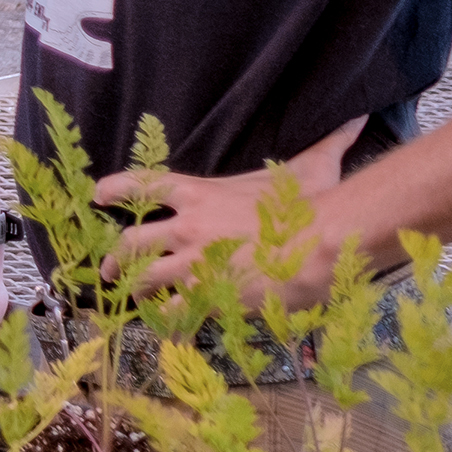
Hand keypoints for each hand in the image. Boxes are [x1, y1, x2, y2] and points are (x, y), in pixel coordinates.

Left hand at [102, 115, 363, 304]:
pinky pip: (175, 314)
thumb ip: (324, 144)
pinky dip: (169, 323)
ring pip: (144, 280)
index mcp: (199, 194)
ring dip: (135, 292)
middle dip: (114, 258)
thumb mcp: (309, 167)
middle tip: (107, 269)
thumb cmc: (314, 204)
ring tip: (133, 302)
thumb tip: (354, 119)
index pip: (141, 184)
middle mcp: (187, 227)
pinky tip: (169, 332)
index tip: (97, 196)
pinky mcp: (210, 296)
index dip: (115, 190)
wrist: (323, 243)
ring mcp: (194, 264)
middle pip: (130, 242)